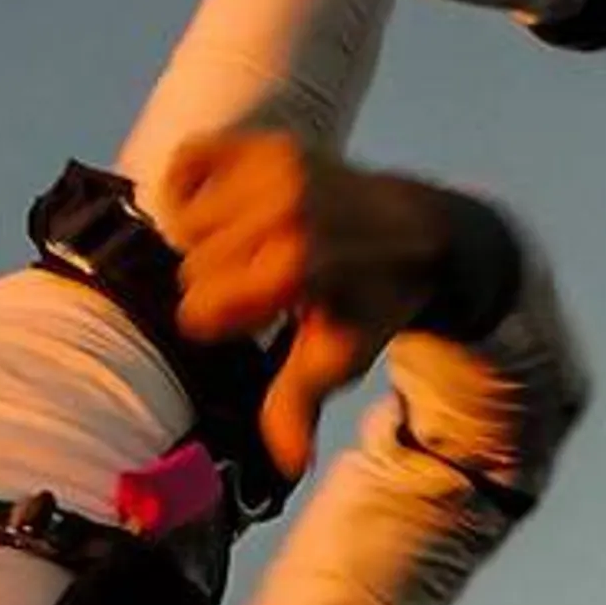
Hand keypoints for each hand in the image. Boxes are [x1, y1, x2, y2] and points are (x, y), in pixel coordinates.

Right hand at [164, 130, 445, 477]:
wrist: (420, 230)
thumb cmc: (372, 302)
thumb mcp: (339, 356)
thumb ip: (299, 404)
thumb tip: (288, 463)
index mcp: (295, 269)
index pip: (199, 310)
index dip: (221, 323)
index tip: (256, 319)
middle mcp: (284, 212)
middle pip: (191, 269)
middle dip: (216, 283)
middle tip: (259, 281)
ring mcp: (275, 169)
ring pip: (185, 221)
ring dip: (205, 239)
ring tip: (248, 245)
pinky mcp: (268, 142)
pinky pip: (190, 160)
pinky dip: (191, 182)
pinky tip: (217, 206)